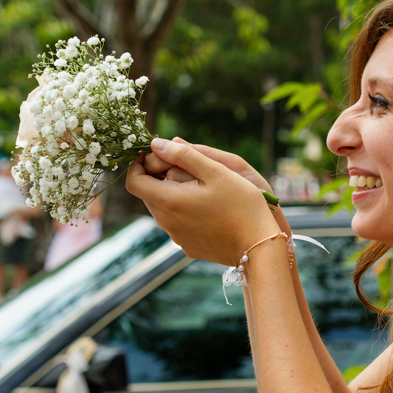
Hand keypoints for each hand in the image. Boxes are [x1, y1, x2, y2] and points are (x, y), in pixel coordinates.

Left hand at [126, 138, 274, 265]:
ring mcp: (177, 237)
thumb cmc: (241, 204)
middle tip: (185, 167)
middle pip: (148, 194)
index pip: (134, 182)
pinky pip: (177, 225)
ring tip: (199, 186)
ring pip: (163, 209)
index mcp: (169, 201)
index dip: (138, 165)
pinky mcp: (188, 247)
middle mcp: (167, 222)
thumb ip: (183, 155)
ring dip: (172, 194)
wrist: (259, 246)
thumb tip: (156, 144)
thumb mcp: (215, 171)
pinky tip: (207, 208)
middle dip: (159, 177)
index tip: (156, 155)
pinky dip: (183, 212)